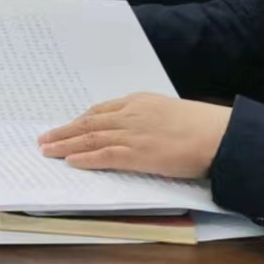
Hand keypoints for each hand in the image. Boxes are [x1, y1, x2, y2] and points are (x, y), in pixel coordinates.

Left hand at [39, 94, 232, 179]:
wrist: (219, 135)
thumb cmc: (204, 126)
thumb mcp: (172, 111)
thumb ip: (151, 118)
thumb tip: (143, 130)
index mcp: (140, 102)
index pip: (102, 110)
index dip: (81, 120)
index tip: (68, 125)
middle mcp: (131, 114)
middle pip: (89, 122)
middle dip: (64, 130)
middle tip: (44, 137)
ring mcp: (133, 134)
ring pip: (90, 138)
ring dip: (65, 144)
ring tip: (47, 149)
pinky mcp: (138, 154)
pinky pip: (104, 156)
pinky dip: (85, 158)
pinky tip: (70, 161)